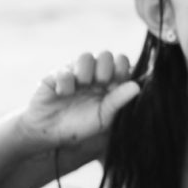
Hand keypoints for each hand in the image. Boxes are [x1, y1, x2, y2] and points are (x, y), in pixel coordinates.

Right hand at [19, 51, 139, 146]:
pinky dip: (65, 83)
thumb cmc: (79, 126)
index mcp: (109, 84)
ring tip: (81, 87)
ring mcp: (75, 73)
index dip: (122, 67)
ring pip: (86, 56)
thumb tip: (137, 86)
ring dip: (86, 72)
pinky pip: (65, 70)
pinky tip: (62, 94)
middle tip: (101, 83)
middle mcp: (94, 75)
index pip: (122, 63)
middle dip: (105, 68)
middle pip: (106, 55)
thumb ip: (118, 101)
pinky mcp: (56, 75)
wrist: (50, 133)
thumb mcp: (103, 117)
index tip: (117, 82)